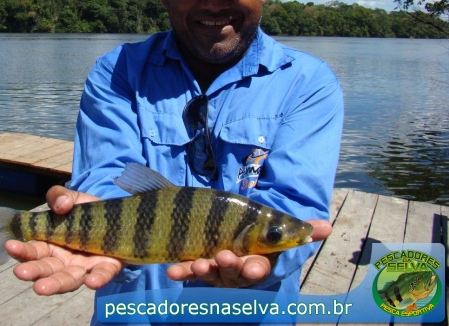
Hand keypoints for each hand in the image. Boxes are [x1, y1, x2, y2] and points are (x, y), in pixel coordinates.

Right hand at [5, 186, 125, 294]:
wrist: (117, 218)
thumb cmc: (87, 212)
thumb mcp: (72, 199)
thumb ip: (60, 196)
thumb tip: (60, 204)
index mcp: (51, 245)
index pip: (33, 250)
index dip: (22, 249)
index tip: (10, 245)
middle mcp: (64, 261)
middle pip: (47, 269)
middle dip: (33, 271)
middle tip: (20, 272)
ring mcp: (84, 267)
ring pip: (69, 279)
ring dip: (55, 284)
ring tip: (41, 288)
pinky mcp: (107, 267)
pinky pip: (102, 275)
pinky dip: (97, 279)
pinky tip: (91, 281)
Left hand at [166, 219, 331, 287]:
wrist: (228, 229)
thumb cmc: (257, 234)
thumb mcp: (275, 229)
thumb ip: (300, 229)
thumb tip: (327, 226)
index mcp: (256, 261)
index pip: (258, 268)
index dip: (255, 269)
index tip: (251, 267)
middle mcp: (235, 269)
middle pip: (232, 273)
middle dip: (227, 268)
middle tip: (222, 258)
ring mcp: (214, 269)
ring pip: (209, 273)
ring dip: (202, 270)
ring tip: (196, 264)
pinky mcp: (195, 265)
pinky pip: (187, 270)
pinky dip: (180, 271)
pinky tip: (173, 269)